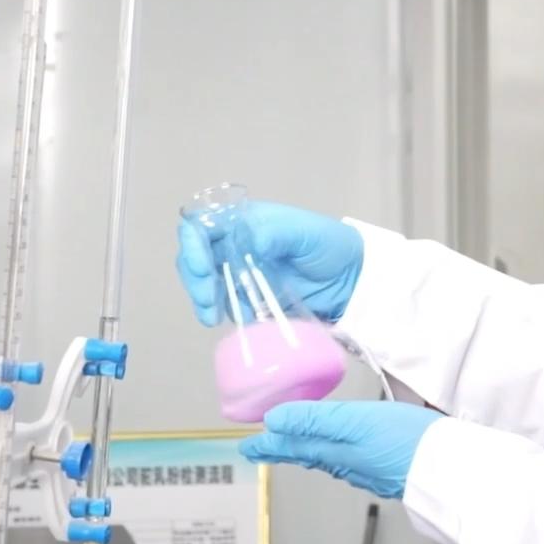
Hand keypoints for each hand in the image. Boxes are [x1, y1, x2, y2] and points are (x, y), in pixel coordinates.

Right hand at [176, 201, 362, 325]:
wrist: (350, 282)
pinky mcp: (247, 299)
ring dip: (201, 298)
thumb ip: (275, 233)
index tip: (204, 268)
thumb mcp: (305, 234)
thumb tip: (247, 239)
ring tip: (211, 317)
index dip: (193, 243)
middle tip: (208, 300)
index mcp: (245, 222)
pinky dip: (217, 313)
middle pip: (196, 256)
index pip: (204, 225)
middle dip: (195, 277)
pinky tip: (223, 321)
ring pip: (204, 282)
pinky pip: (223, 305)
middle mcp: (235, 245)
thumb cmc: (329, 247)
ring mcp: (239, 273)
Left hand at [239, 400, 440, 498]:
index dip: (269, 445)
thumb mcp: (353, 421)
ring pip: (328, 458)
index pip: (292, 446)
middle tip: (263, 446)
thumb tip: (272, 421)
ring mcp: (367, 467)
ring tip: (296, 445)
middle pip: (307, 453)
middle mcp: (346, 463)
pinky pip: (350, 460)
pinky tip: (344, 448)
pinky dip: (336, 452)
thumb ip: (312, 420)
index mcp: (333, 451)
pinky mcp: (388, 466)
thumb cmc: (402, 441)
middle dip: (285, 448)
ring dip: (308, 449)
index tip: (246, 447)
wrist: (447, 469)